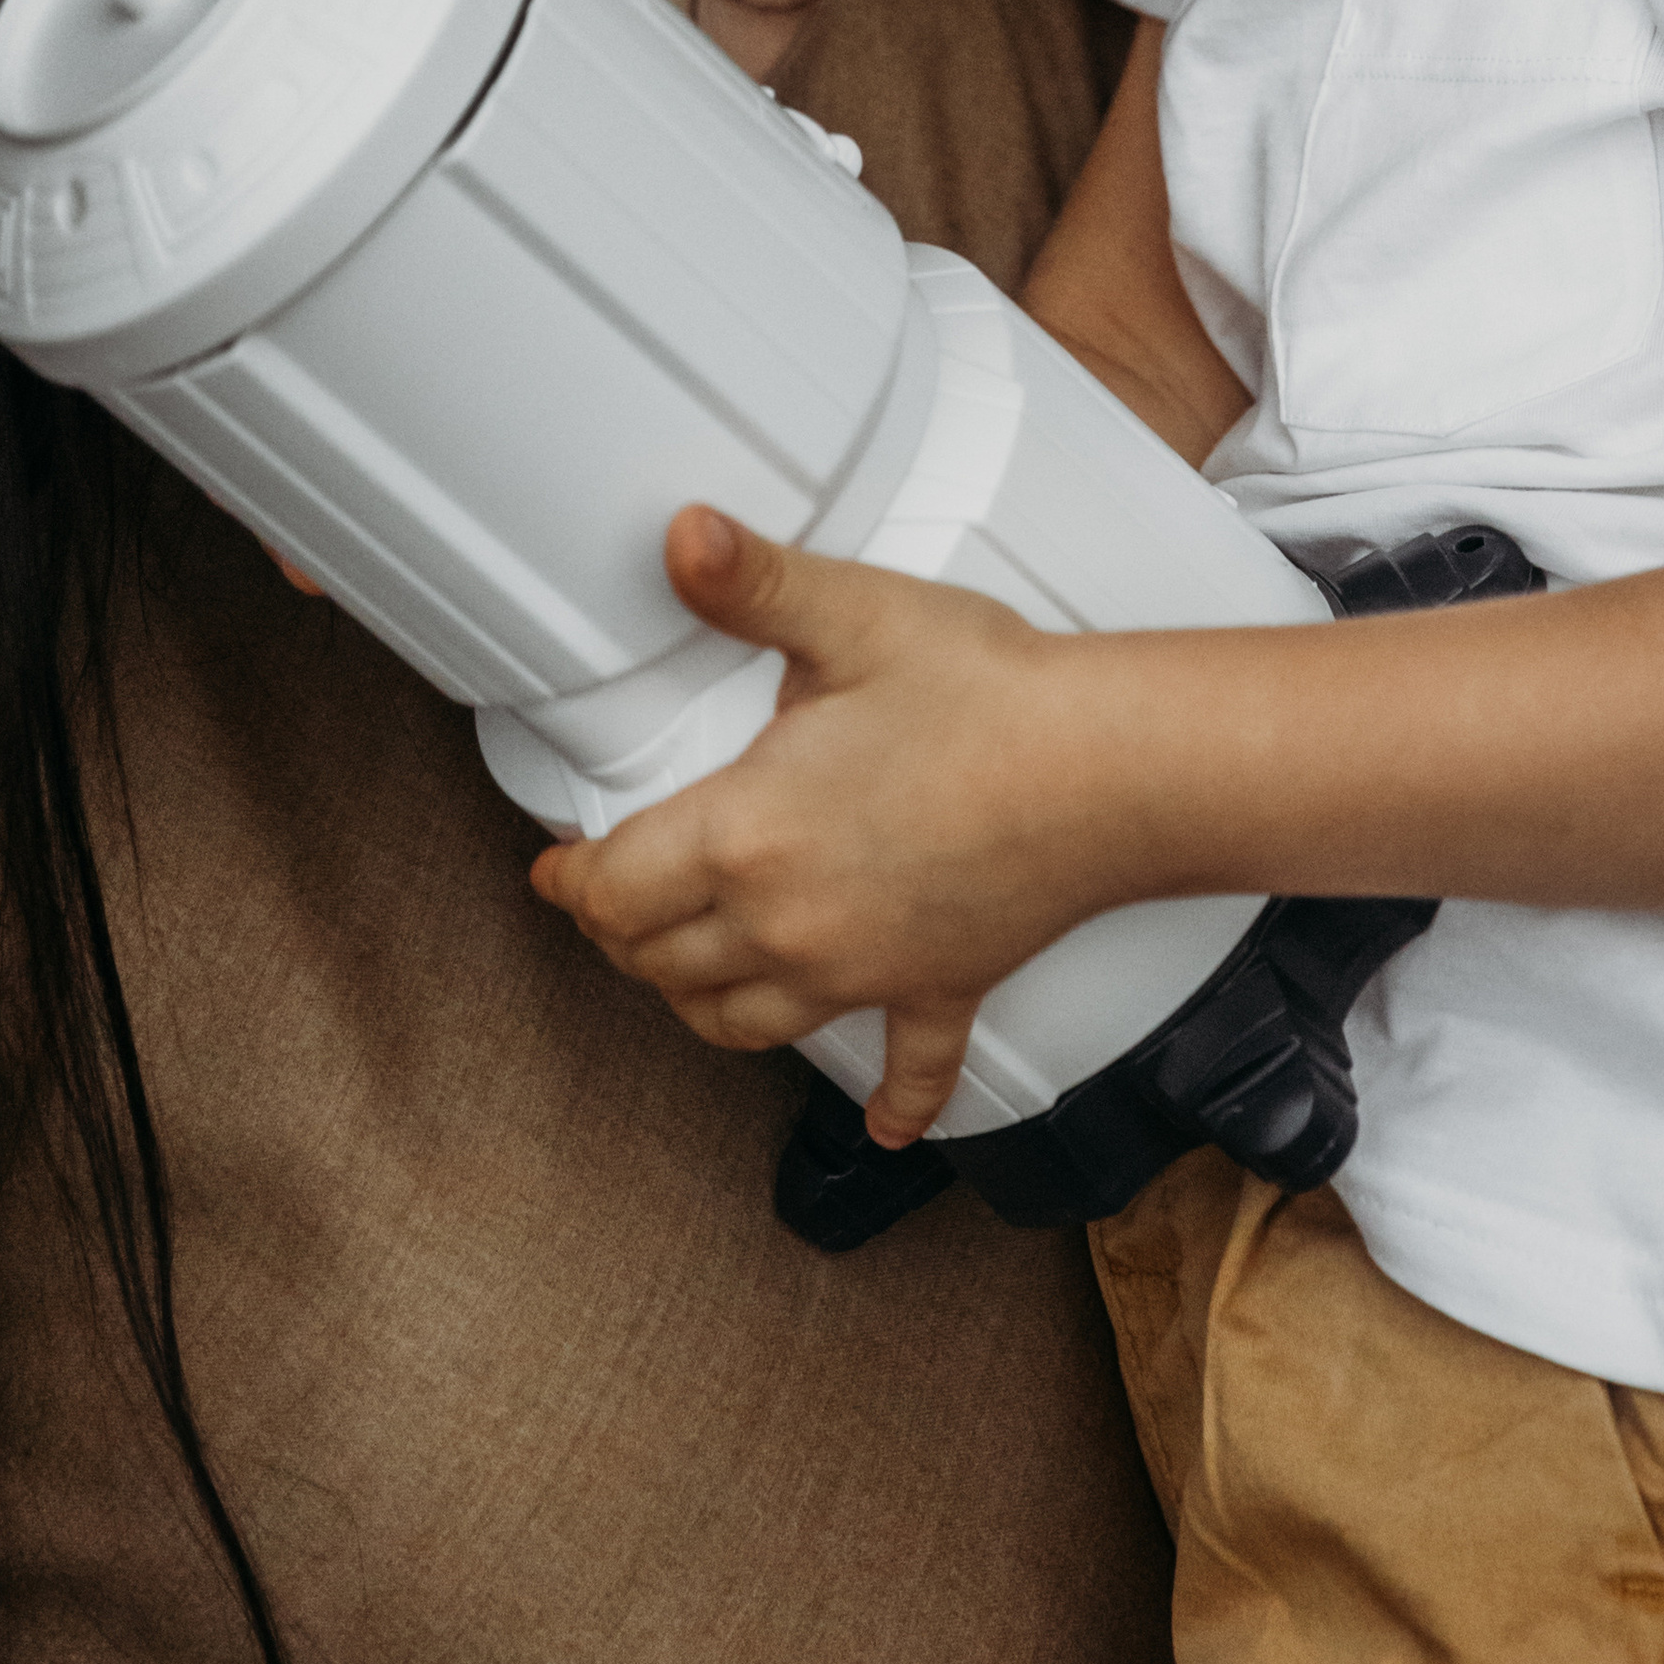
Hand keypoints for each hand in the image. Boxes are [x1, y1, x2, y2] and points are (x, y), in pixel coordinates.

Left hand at [530, 507, 1107, 1143]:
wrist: (1110, 770)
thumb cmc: (987, 694)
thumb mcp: (853, 615)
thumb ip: (753, 581)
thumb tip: (680, 536)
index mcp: (746, 836)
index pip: (617, 886)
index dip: (571, 881)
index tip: (553, 871)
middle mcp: (788, 925)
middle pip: (662, 963)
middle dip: (621, 936)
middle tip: (610, 903)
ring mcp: (862, 972)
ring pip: (743, 1023)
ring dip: (699, 1003)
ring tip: (686, 975)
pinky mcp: (938, 990)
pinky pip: (908, 1069)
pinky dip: (893, 1104)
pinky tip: (885, 1127)